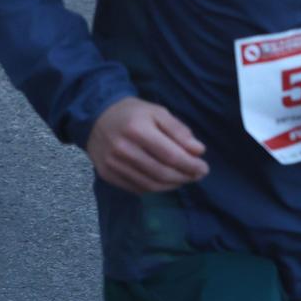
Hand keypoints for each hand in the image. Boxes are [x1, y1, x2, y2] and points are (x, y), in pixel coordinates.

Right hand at [85, 97, 208, 193]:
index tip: (204, 168)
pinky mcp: (107, 175)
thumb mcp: (158, 112)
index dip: (190, 165)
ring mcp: (112, 165)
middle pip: (160, 172)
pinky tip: (166, 182)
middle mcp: (123, 149)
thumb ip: (178, 131)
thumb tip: (198, 151)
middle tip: (197, 175)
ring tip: (185, 179)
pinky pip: (137, 189)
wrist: (96, 117)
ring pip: (150, 185)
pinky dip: (155, 188)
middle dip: (184, 177)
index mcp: (137, 129)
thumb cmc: (133, 113)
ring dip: (172, 185)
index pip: (169, 155)